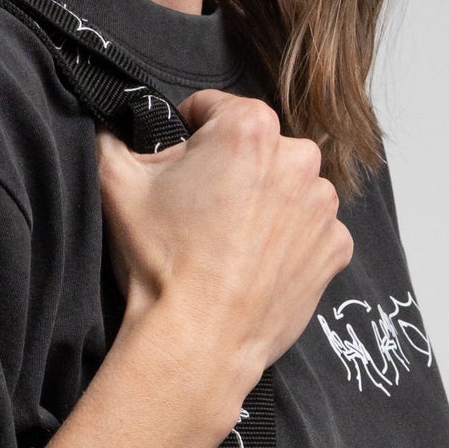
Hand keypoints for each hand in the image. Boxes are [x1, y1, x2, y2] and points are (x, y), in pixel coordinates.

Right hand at [95, 88, 351, 410]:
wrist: (198, 340)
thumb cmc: (162, 263)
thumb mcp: (115, 183)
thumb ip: (113, 135)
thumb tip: (114, 122)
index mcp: (250, 127)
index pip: (213, 107)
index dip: (187, 134)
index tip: (177, 168)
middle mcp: (298, 158)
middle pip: (255, 147)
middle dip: (229, 169)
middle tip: (198, 211)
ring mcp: (323, 206)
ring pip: (286, 187)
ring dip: (263, 203)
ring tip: (227, 242)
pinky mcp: (336, 246)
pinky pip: (309, 229)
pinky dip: (287, 241)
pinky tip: (255, 263)